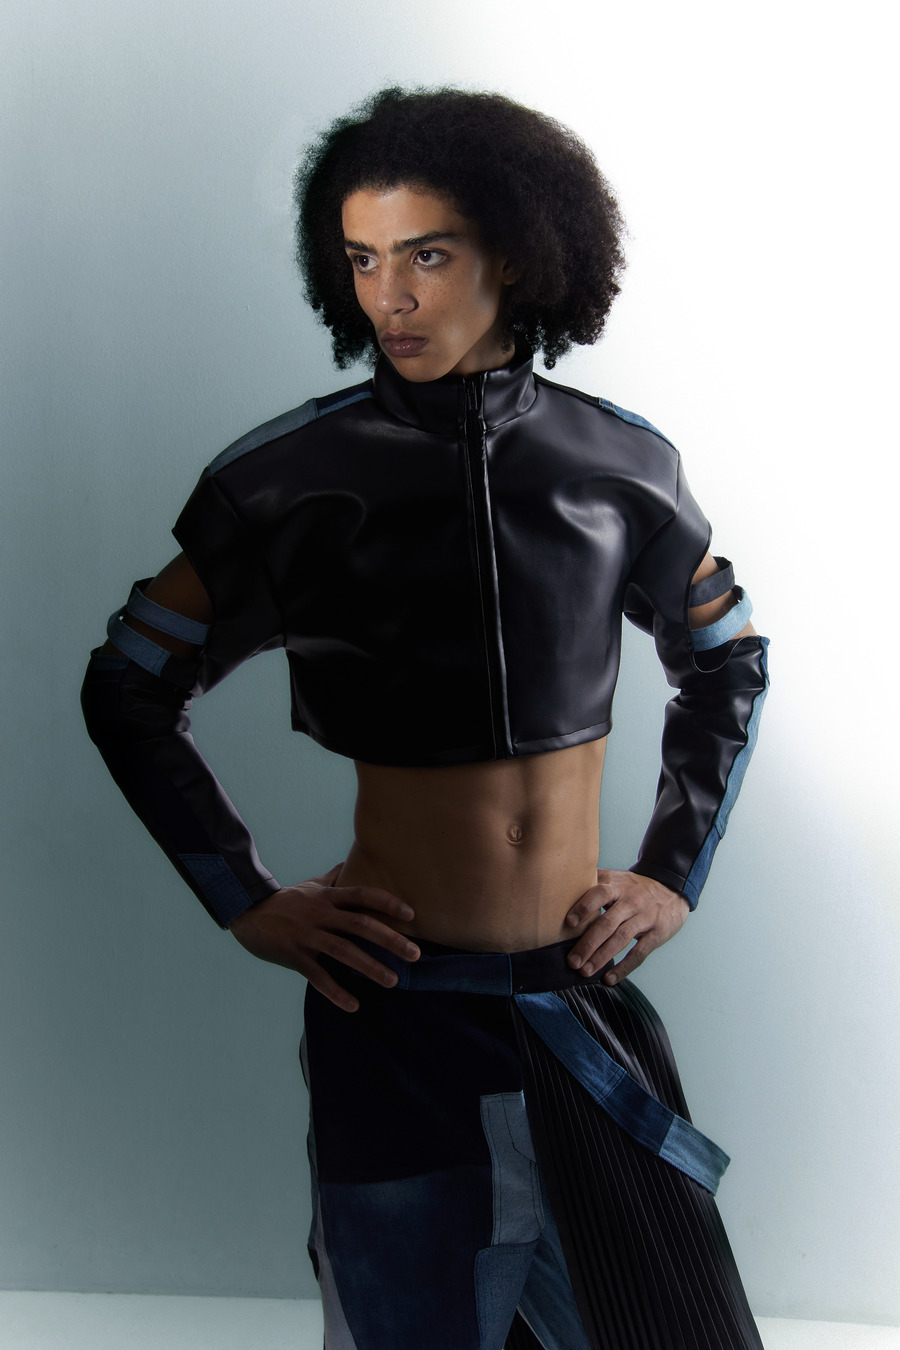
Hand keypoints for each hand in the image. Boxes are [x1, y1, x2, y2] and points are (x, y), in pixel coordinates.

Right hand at [227, 863, 419, 1012]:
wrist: (247, 914)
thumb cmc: (285, 901)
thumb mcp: (310, 886)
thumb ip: (333, 878)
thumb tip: (349, 864)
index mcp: (327, 897)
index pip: (362, 894)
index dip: (387, 903)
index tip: (411, 915)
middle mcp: (321, 914)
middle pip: (360, 924)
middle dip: (389, 939)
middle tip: (415, 954)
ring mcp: (307, 935)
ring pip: (343, 951)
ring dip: (370, 967)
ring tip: (392, 980)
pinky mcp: (294, 956)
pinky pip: (318, 976)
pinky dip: (336, 992)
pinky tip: (353, 1004)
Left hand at [564, 869, 689, 985]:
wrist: (672, 888)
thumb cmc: (634, 886)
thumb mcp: (616, 877)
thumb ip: (593, 880)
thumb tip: (559, 884)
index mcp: (617, 886)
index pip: (600, 893)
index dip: (584, 906)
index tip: (569, 923)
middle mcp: (631, 901)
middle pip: (608, 922)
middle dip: (588, 943)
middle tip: (572, 961)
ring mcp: (645, 917)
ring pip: (621, 939)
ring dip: (602, 957)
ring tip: (585, 972)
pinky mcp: (657, 933)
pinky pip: (639, 953)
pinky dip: (624, 968)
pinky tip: (609, 979)